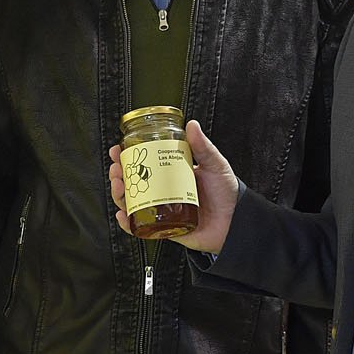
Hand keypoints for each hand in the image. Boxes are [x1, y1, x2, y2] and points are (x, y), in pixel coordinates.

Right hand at [108, 120, 239, 253]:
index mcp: (172, 174)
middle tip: (116, 169)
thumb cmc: (226, 193)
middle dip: (119, 175)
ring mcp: (162, 210)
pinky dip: (128, 223)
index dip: (128, 157)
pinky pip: (142, 227)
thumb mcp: (214, 165)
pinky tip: (123, 216)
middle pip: (133, 182)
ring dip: (119, 195)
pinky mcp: (164, 228)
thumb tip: (192, 125)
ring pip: (133, 203)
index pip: (144, 163)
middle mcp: (164, 191)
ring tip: (119, 188)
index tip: (118, 150)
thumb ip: (203, 147)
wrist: (237, 221)